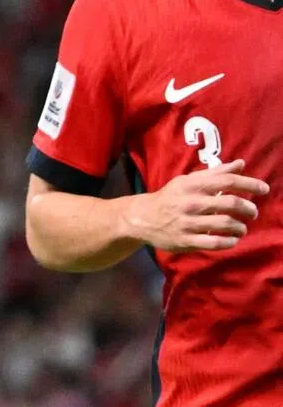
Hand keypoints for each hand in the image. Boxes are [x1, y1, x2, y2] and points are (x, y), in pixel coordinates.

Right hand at [126, 159, 269, 252]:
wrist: (143, 217)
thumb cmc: (171, 197)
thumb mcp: (189, 181)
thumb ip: (216, 173)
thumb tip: (241, 164)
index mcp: (192, 185)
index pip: (226, 181)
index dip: (249, 184)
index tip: (264, 189)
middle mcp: (191, 202)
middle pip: (230, 203)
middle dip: (248, 208)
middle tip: (252, 212)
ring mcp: (189, 222)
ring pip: (226, 224)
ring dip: (240, 226)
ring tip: (241, 227)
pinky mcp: (187, 240)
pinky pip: (215, 242)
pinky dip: (230, 241)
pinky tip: (233, 239)